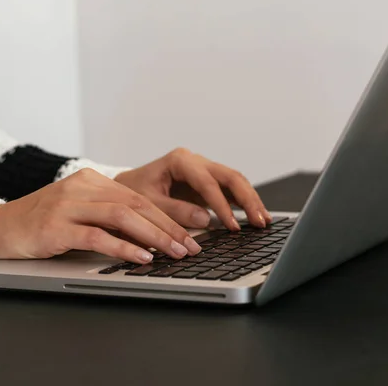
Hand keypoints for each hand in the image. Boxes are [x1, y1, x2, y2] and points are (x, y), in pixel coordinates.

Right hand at [0, 169, 200, 262]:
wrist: (0, 226)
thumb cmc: (46, 221)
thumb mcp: (81, 210)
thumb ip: (111, 215)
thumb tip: (153, 234)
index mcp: (92, 180)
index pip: (139, 198)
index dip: (168, 218)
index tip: (189, 236)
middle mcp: (82, 187)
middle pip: (137, 205)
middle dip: (168, 228)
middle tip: (190, 247)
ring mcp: (68, 205)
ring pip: (121, 217)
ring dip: (153, 236)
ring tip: (173, 252)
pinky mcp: (56, 227)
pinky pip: (97, 236)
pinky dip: (123, 247)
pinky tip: (141, 257)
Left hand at [114, 148, 270, 230]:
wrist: (124, 188)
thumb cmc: (131, 193)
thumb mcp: (147, 204)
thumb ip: (175, 211)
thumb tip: (206, 219)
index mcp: (179, 160)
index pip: (207, 182)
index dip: (221, 205)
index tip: (231, 226)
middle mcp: (195, 161)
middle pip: (229, 176)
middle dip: (247, 199)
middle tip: (259, 221)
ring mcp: (203, 171)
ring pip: (235, 181)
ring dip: (250, 200)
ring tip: (263, 221)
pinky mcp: (207, 183)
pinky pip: (231, 191)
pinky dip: (243, 203)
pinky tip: (255, 217)